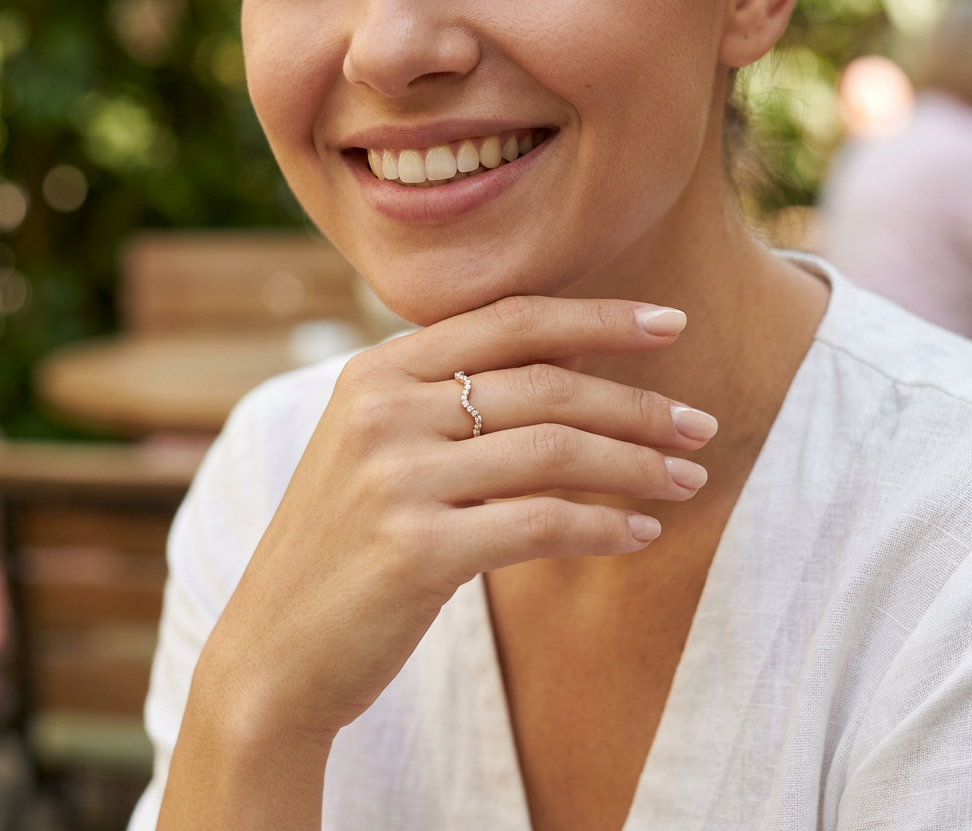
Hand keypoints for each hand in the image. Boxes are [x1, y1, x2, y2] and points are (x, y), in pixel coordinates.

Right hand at [159, 296, 715, 828]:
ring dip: (636, 465)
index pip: (510, 320)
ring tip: (687, 480)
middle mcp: (381, 410)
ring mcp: (394, 477)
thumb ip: (451, 397)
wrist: (271, 654)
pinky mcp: (414, 549)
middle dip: (637, 404)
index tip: (671, 323)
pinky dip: (602, 527)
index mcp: (376, 372)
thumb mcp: (378, 449)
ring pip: (554, 450)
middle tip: (700, 425)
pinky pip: (540, 523)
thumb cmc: (344, 547)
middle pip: (544, 384)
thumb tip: (571, 362)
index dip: (599, 316)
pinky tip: (639, 535)